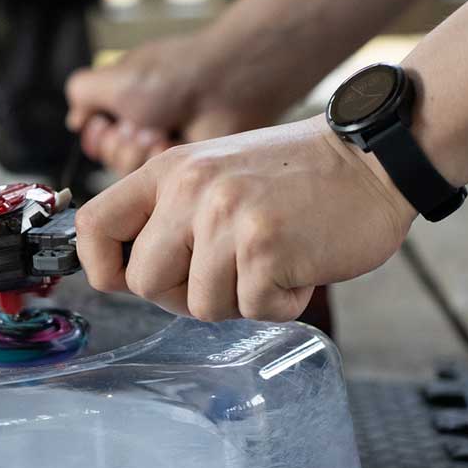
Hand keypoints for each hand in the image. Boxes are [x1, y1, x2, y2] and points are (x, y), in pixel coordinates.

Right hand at [65, 31, 300, 175]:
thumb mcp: (112, 77)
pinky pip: (159, 191)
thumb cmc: (175, 74)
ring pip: (131, 181)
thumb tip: (76, 119)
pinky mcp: (185, 177)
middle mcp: (143, 132)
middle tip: (140, 122)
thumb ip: (81, 94)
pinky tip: (177, 141)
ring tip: (161, 128)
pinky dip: (166, 164)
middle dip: (123, 143)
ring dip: (143, 152)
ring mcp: (165, 156)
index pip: (94, 140)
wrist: (224, 85)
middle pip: (110, 162)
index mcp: (124, 107)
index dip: (99, 136)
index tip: (108, 123)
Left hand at [75, 117, 415, 321]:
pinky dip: (280, 303)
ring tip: (271, 258)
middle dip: (181, 295)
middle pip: (144, 282)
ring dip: (239, 299)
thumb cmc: (295, 175)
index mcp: (168, 171)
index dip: (102, 266)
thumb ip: (168, 214)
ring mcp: (227, 218)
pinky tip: (299, 265)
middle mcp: (190, 190)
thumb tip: (126, 273)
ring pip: (199, 306)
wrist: (372, 157)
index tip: (127, 279)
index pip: (94, 226)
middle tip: (227, 273)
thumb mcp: (213, 172)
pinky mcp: (266, 249)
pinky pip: (252, 311)